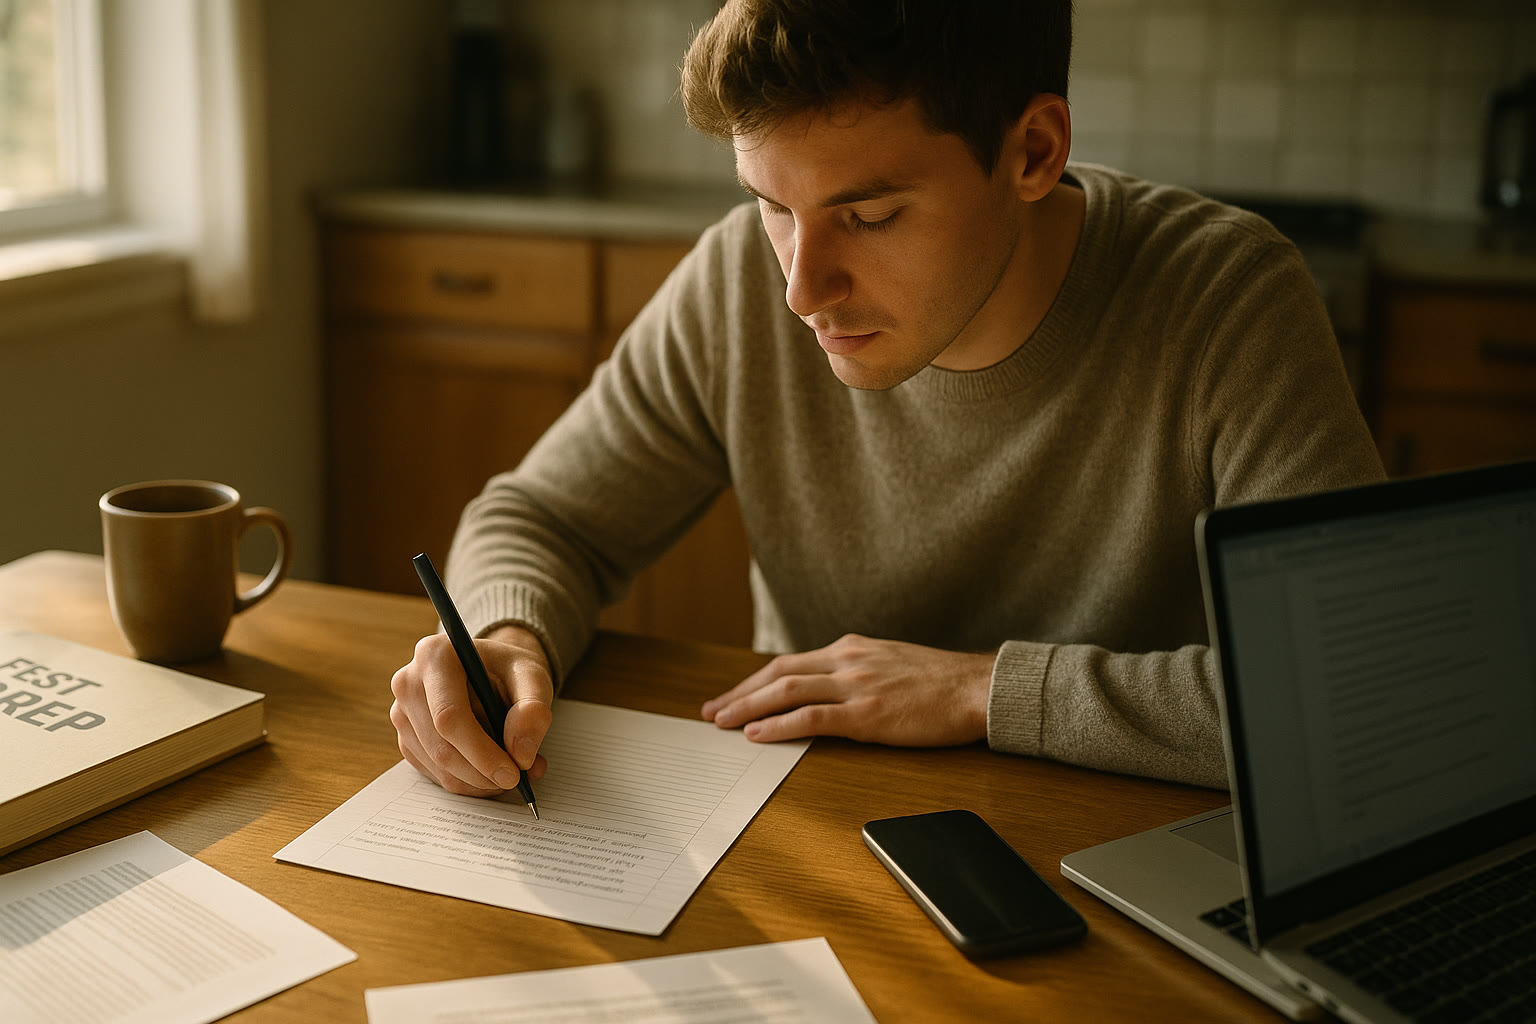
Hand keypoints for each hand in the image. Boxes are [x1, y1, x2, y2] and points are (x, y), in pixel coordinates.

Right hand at [389, 624, 553, 796]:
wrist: (492, 670)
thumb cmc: (510, 669)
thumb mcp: (533, 676)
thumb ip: (534, 709)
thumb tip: (521, 755)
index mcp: (435, 656)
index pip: (450, 716)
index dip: (481, 752)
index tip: (512, 773)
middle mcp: (409, 683)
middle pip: (441, 747)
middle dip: (482, 773)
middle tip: (518, 780)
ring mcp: (402, 713)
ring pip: (438, 766)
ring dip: (478, 781)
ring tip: (514, 770)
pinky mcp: (406, 738)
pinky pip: (434, 773)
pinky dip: (467, 781)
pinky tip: (492, 770)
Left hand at [700, 633, 993, 745]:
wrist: (978, 688)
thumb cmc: (941, 684)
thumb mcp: (891, 665)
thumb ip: (858, 673)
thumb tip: (829, 692)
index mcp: (852, 648)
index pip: (790, 662)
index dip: (755, 681)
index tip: (733, 696)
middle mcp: (847, 659)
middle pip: (778, 672)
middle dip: (740, 693)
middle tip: (712, 711)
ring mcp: (856, 685)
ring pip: (787, 691)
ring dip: (748, 708)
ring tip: (722, 723)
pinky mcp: (868, 713)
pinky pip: (813, 717)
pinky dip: (779, 725)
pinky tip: (758, 735)